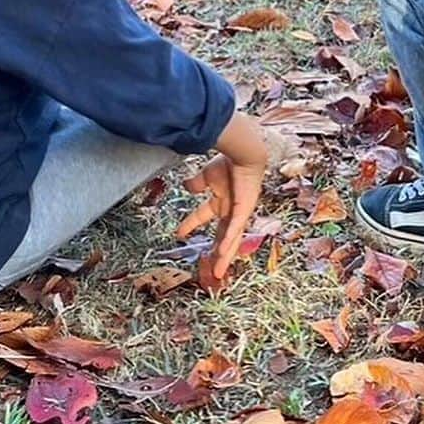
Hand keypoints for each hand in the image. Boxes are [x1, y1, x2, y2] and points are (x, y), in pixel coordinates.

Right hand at [176, 154, 264, 279]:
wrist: (244, 152)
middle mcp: (230, 209)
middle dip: (216, 254)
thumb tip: (186, 186)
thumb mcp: (207, 175)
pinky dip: (230, 239)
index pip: (203, 216)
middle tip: (211, 271)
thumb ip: (197, 183)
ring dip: (225, 255)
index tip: (178, 234)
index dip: (191, 225)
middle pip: (223, 236)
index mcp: (221, 200)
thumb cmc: (229, 162)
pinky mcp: (245, 209)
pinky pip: (237, 227)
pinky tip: (223, 251)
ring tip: (218, 270)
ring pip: (232, 238)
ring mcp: (239, 211)